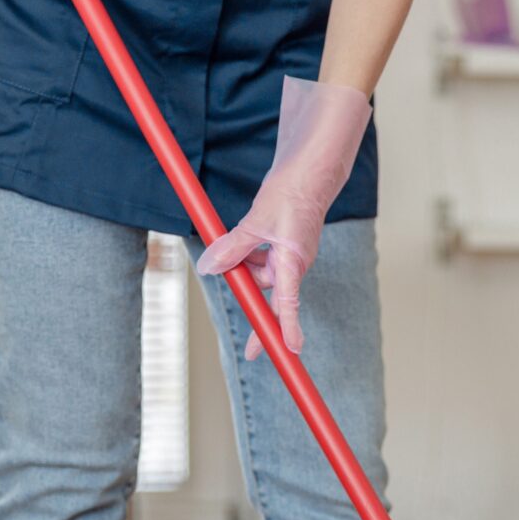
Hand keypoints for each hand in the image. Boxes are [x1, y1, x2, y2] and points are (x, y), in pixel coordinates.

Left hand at [195, 77, 371, 357]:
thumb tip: (208, 268)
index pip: (289, 304)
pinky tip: (242, 234)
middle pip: (266, 291)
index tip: (289, 351)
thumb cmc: (292, 192)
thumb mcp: (255, 221)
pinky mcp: (284, 245)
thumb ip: (232, 247)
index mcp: (293, 262)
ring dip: (242, 264)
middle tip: (234, 303)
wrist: (309, 168)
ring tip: (232, 241)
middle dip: (248, 294)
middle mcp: (294, 264)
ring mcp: (290, 255)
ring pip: (259, 273)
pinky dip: (247, 251)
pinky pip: (260, 257)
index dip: (288, 330)